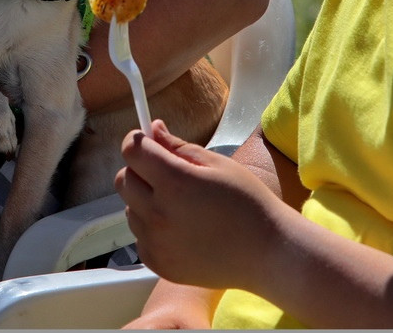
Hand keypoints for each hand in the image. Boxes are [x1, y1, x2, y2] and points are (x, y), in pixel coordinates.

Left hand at [115, 120, 282, 289]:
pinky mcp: (158, 264)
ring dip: (144, 201)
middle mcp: (158, 215)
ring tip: (178, 205)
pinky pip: (139, 236)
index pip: (132, 151)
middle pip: (124, 180)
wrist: (267, 254)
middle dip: (139, 170)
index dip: (138, 141)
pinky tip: (180, 228)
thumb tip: (152, 129)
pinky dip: (151, 229)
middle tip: (166, 172)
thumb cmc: (248, 204)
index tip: (147, 141)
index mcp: (175, 183)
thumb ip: (178, 147)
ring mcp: (156, 243)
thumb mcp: (217, 165)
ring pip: (129, 209)